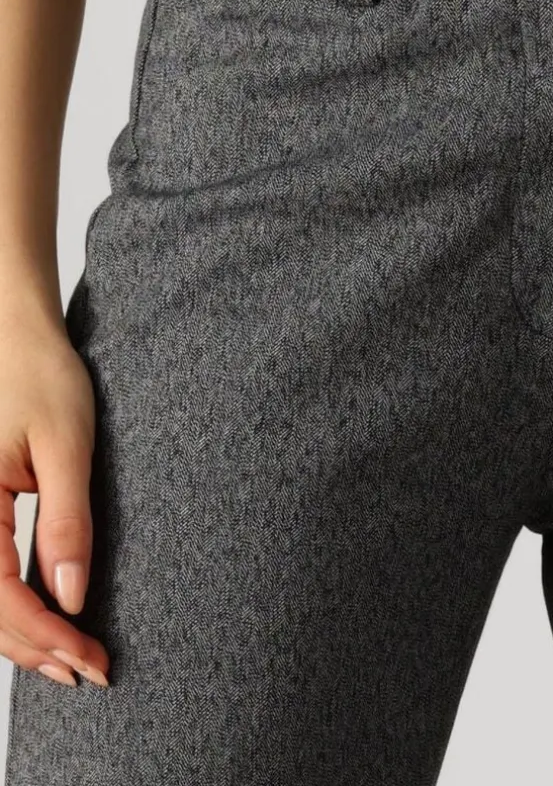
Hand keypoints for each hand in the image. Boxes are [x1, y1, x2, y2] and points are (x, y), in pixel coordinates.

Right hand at [0, 301, 108, 687]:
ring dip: (20, 635)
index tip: (89, 657)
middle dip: (36, 648)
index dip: (44, 634)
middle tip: (91, 669)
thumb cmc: (39, 374)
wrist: (14, 334)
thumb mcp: (65, 445)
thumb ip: (66, 521)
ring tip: (70, 659)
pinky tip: (43, 621)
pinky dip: (9, 606)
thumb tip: (71, 596)